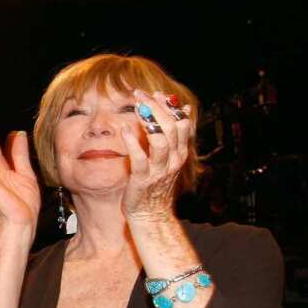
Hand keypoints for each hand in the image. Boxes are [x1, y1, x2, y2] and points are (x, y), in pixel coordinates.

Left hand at [118, 89, 194, 221]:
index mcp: (180, 153)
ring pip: (160, 139)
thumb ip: (172, 136)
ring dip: (148, 120)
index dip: (170, 106)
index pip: (183, 123)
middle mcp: (173, 159)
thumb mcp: (168, 158)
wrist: (151, 214)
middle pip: (172, 127)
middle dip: (156, 107)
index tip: (157, 93)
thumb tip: (182, 108)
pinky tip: (125, 130)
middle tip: (140, 94)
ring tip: (136, 107)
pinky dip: (133, 142)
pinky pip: (140, 158)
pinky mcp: (143, 178)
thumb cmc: (155, 184)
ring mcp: (159, 169)